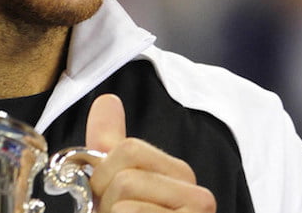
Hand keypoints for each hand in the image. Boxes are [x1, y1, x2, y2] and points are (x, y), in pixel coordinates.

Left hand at [85, 94, 215, 212]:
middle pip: (125, 175)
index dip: (102, 174)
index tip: (106, 199)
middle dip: (104, 201)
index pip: (129, 149)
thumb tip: (107, 100)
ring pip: (123, 201)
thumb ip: (111, 147)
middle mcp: (199, 199)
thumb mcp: (119, 188)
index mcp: (183, 178)